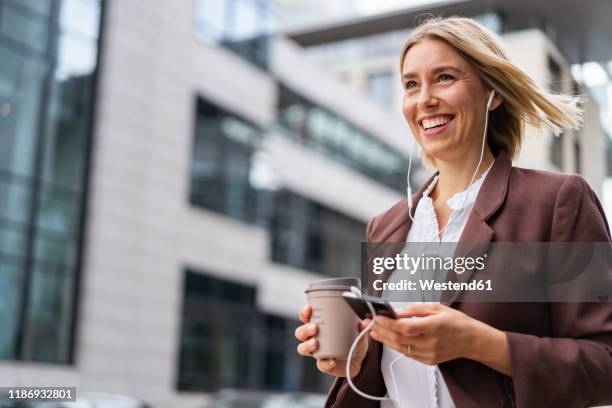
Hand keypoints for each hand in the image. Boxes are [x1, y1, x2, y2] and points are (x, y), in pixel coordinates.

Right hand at [295, 304, 369, 377]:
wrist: (359, 360)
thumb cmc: (352, 340)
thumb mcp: (358, 331)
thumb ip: (360, 326)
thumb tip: (364, 321)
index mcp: (319, 326)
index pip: (306, 318)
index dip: (305, 313)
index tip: (309, 309)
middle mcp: (314, 338)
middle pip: (300, 333)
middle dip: (305, 329)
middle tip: (314, 328)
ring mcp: (317, 352)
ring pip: (302, 348)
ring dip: (307, 345)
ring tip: (315, 343)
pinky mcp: (323, 364)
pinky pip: (320, 364)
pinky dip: (325, 362)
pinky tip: (331, 360)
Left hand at [370, 303, 498, 365]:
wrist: (471, 339)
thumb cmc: (457, 322)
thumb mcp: (436, 308)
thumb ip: (415, 310)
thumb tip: (397, 312)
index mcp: (433, 327)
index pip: (404, 327)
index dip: (388, 323)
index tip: (377, 317)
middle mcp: (430, 342)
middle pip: (399, 339)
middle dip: (381, 331)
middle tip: (370, 324)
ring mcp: (429, 353)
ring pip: (400, 348)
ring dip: (385, 340)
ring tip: (375, 332)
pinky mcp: (428, 360)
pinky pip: (407, 354)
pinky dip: (396, 346)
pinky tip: (389, 339)